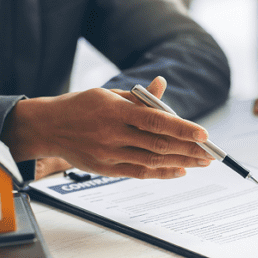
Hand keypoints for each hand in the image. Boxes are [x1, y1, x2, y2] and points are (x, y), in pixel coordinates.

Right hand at [4, 76, 213, 179]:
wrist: (46, 127)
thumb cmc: (81, 106)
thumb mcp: (108, 94)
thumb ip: (139, 97)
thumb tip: (163, 85)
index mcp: (115, 110)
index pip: (156, 120)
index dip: (182, 128)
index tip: (204, 134)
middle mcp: (112, 133)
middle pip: (158, 143)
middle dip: (189, 149)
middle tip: (211, 152)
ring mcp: (108, 153)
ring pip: (151, 160)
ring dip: (181, 163)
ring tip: (202, 162)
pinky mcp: (104, 168)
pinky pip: (138, 172)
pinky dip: (161, 173)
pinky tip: (179, 171)